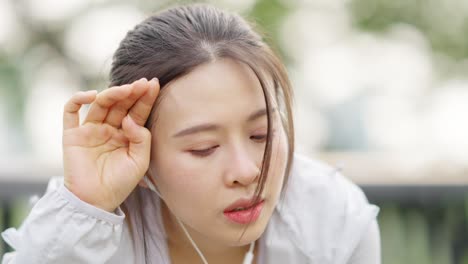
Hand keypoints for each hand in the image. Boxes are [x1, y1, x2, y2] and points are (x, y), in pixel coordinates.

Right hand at [62, 78, 159, 211]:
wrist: (96, 202)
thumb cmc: (120, 183)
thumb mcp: (140, 161)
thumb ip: (141, 138)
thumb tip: (130, 118)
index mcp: (127, 135)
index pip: (137, 111)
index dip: (145, 98)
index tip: (153, 84)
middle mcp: (109, 129)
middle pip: (121, 105)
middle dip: (132, 92)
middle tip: (142, 83)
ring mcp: (91, 130)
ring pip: (100, 104)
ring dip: (112, 94)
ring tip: (126, 89)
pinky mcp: (72, 134)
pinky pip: (71, 112)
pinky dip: (77, 99)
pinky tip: (92, 95)